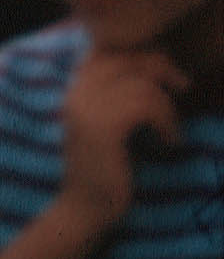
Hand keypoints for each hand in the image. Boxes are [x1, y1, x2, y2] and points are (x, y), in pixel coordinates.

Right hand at [59, 44, 185, 232]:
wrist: (83, 210)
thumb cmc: (104, 168)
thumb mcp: (107, 122)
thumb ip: (116, 94)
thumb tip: (151, 66)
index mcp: (76, 86)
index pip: (110, 49)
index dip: (141, 54)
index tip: (166, 72)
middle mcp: (77, 90)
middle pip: (126, 58)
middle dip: (160, 67)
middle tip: (182, 86)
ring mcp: (87, 107)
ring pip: (141, 84)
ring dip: (167, 105)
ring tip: (173, 129)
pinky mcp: (103, 128)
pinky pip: (144, 106)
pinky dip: (166, 120)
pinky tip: (170, 139)